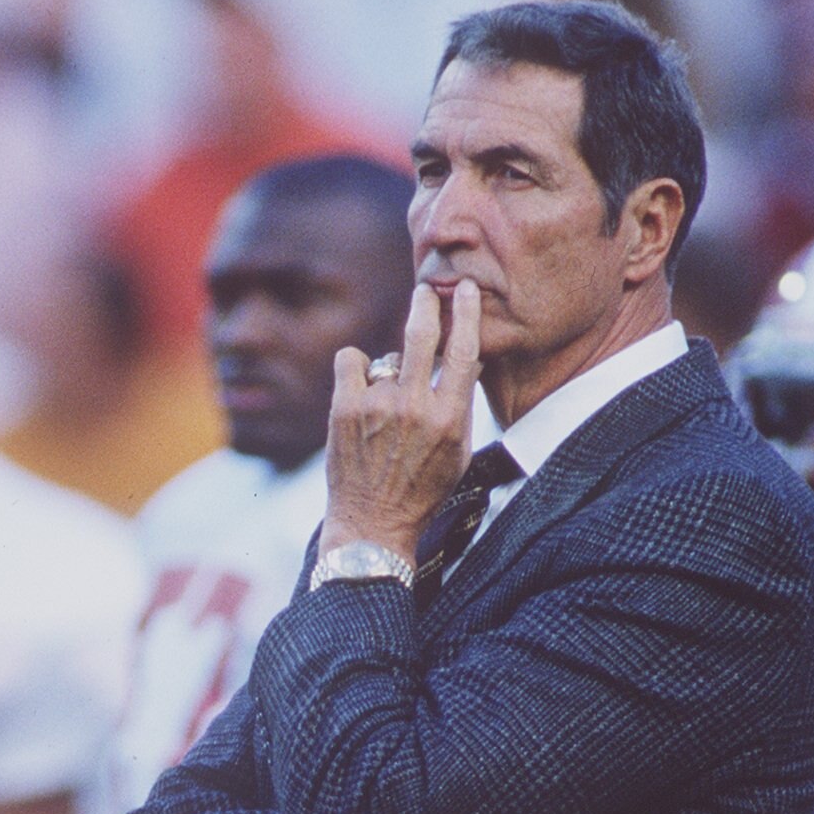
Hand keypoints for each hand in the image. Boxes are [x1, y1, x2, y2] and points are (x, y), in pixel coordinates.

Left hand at [320, 282, 482, 557]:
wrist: (372, 524)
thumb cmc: (420, 491)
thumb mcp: (456, 453)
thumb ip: (460, 406)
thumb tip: (468, 361)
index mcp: (449, 418)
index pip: (464, 352)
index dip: (465, 314)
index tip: (463, 289)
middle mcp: (415, 407)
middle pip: (423, 334)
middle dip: (426, 304)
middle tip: (425, 290)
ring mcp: (378, 406)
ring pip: (386, 359)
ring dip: (388, 374)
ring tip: (383, 410)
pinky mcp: (345, 408)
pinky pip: (351, 360)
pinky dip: (354, 370)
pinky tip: (358, 391)